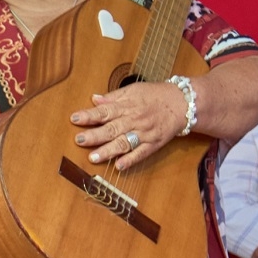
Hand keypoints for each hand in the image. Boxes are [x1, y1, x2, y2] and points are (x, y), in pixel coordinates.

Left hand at [69, 80, 186, 169]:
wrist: (183, 103)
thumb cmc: (155, 95)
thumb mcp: (133, 90)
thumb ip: (113, 97)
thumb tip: (94, 99)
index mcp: (127, 105)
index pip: (105, 111)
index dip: (89, 115)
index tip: (74, 118)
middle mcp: (134, 119)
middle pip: (112, 128)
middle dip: (94, 135)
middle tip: (78, 140)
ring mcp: (144, 133)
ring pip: (124, 142)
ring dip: (108, 151)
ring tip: (93, 158)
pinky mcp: (154, 144)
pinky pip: (141, 153)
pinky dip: (131, 160)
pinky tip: (119, 166)